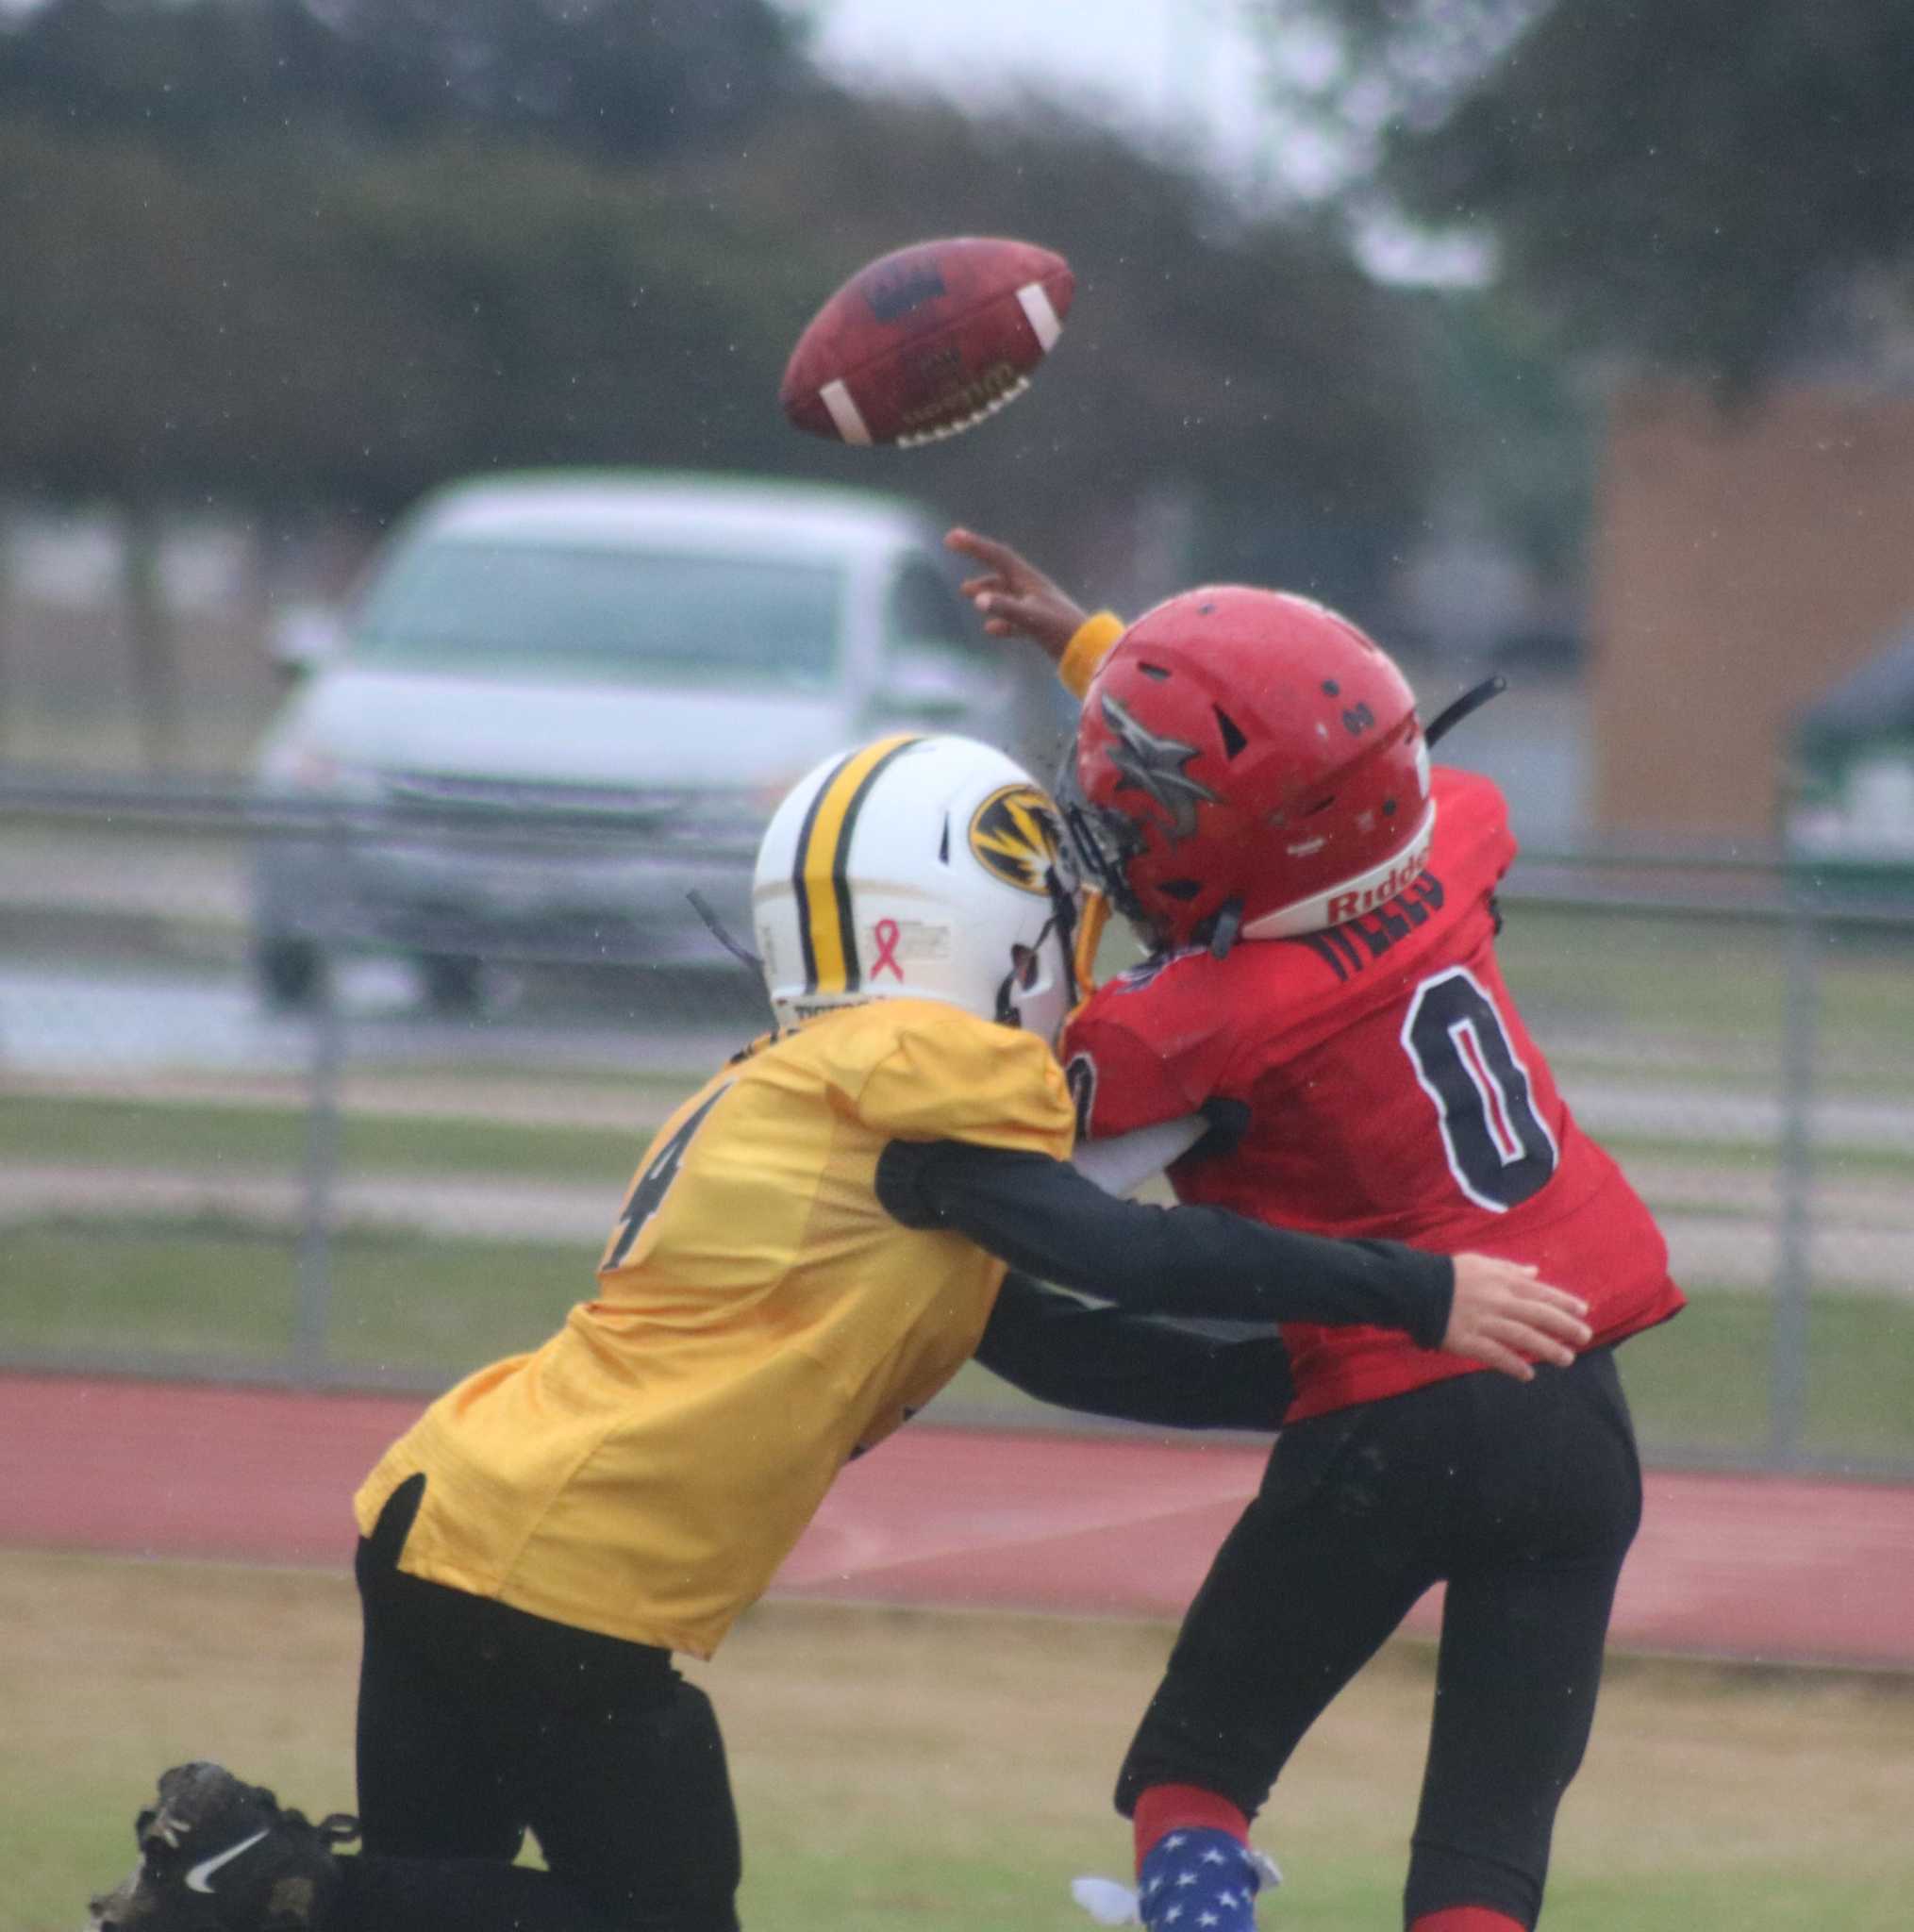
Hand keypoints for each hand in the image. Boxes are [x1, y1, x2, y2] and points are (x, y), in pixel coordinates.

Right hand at [945, 526, 1089, 663]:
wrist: (1089, 652)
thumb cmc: (1061, 631)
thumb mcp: (1031, 618)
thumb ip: (1005, 608)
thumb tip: (977, 599)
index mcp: (1029, 580)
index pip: (997, 556)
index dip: (973, 545)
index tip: (951, 537)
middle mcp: (1032, 588)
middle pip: (1000, 569)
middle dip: (977, 560)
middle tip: (956, 551)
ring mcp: (1036, 605)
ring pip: (1005, 592)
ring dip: (986, 589)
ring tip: (966, 591)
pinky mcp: (1040, 625)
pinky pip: (1014, 617)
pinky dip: (1000, 620)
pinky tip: (990, 629)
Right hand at [1442, 1254, 1590, 1380]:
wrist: (1414, 1287)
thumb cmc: (1450, 1274)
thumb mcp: (1481, 1263)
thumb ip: (1509, 1269)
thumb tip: (1535, 1272)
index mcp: (1501, 1281)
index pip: (1540, 1292)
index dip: (1563, 1301)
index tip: (1583, 1311)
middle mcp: (1498, 1301)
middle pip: (1538, 1315)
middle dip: (1564, 1326)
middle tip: (1584, 1337)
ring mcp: (1484, 1322)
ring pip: (1522, 1336)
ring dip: (1546, 1348)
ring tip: (1566, 1359)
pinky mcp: (1468, 1340)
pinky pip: (1495, 1354)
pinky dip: (1513, 1364)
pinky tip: (1528, 1374)